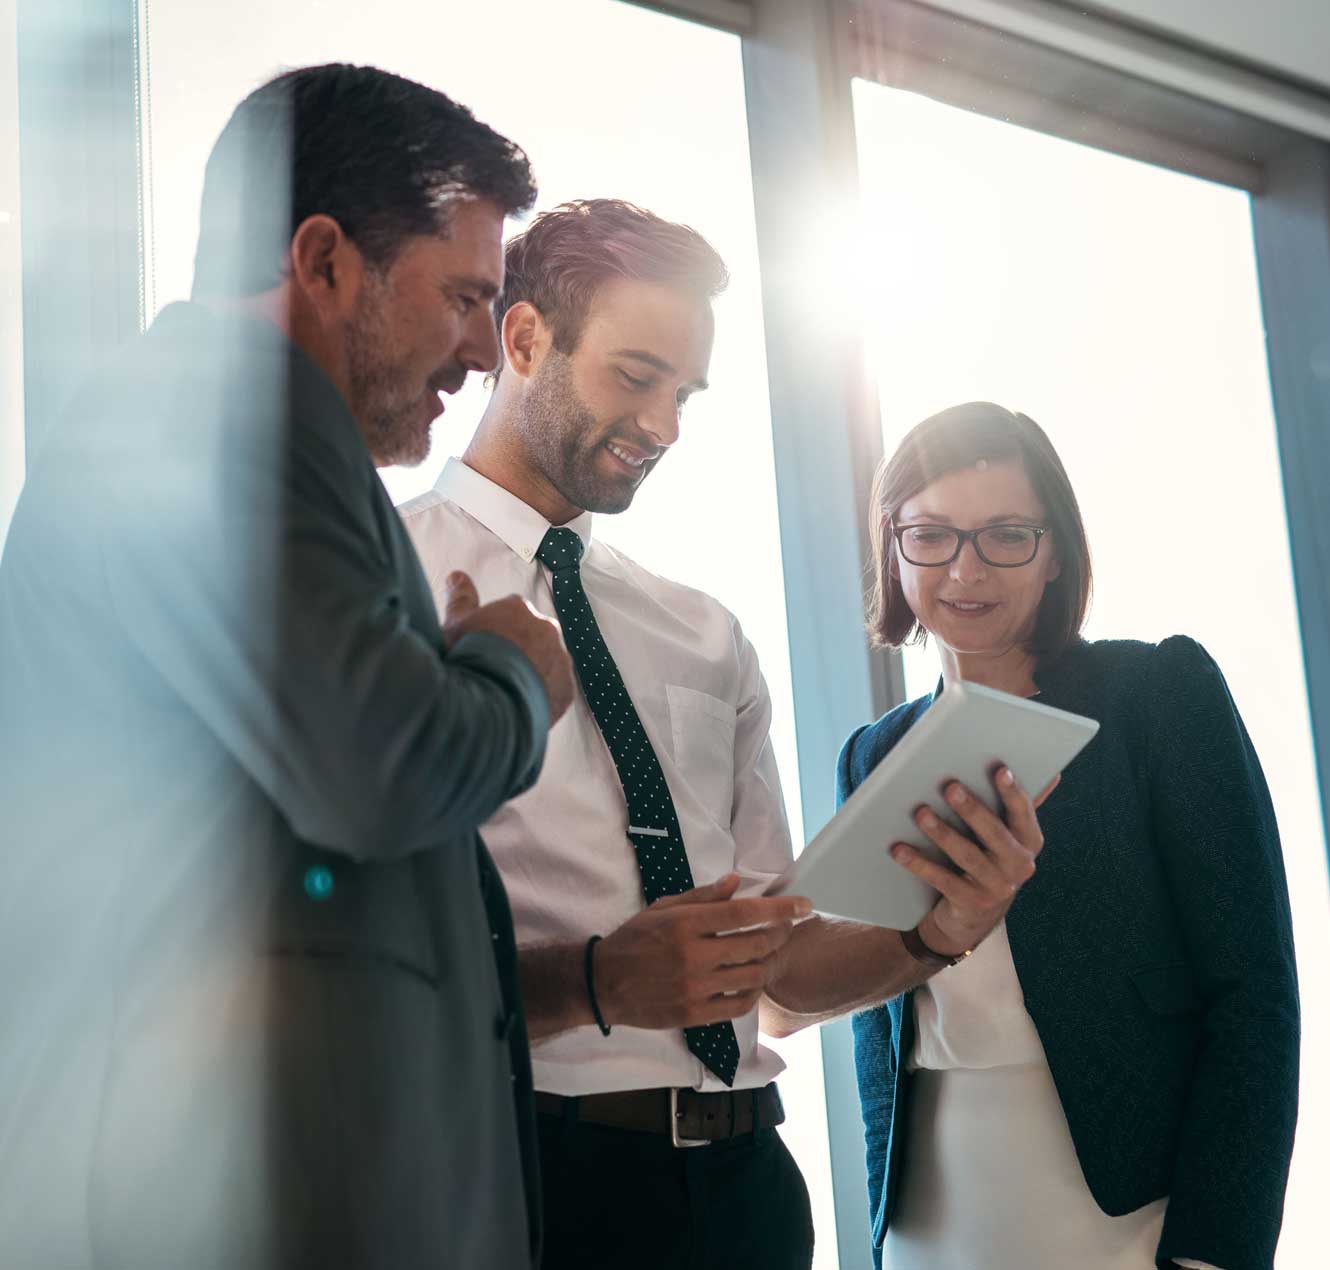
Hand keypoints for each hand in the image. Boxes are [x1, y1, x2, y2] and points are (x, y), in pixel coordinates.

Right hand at [440, 571, 574, 723]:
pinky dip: (544, 696)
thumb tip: (457, 575)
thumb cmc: (468, 658)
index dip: (496, 631)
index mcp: (520, 608)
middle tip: (496, 670)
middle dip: (519, 649)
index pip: (511, 614)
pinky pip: (557, 689)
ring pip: (548, 662)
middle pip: (533, 636)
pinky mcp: (567, 689)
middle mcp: (546, 628)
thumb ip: (460, 598)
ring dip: (533, 671)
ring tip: (508, 690)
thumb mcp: (455, 625)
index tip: (485, 647)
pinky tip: (522, 704)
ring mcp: (560, 659)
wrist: (486, 701)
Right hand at [595, 874, 811, 1028]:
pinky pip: (738, 1006)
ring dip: (769, 963)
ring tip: (771, 954)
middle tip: (786, 928)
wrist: (604, 983)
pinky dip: (753, 992)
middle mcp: (694, 956)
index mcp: (686, 924)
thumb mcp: (663, 908)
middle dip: (780, 934)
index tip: (804, 905)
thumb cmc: (635, 939)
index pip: (744, 913)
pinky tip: (753, 981)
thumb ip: (702, 897)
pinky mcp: (694, 1014)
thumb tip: (736, 882)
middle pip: (755, 944)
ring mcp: (695, 988)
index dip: (780, 909)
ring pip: (752, 976)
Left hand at [889, 767, 1053, 958]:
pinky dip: (919, 863)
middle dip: (972, 808)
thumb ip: (1021, 805)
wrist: (975, 914)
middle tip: (950, 786)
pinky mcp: (971, 903)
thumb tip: (1054, 772)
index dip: (1012, 792)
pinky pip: (942, 880)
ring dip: (942, 832)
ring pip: (967, 855)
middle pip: (994, 833)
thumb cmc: (991, 859)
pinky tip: (898, 849)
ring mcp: (997, 888)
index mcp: (1030, 842)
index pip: (1023, 813)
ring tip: (920, 812)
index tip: (1000, 769)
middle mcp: (1020, 866)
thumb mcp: (1009, 836)